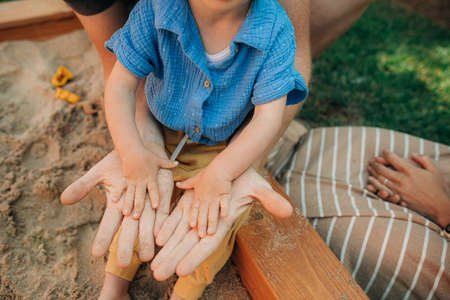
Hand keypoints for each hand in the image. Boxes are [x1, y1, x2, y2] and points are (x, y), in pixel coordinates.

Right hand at [60, 150, 173, 264]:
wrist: (139, 148)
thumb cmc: (118, 163)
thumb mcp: (100, 173)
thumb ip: (84, 186)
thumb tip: (63, 200)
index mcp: (118, 205)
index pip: (109, 225)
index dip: (103, 237)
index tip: (95, 254)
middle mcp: (132, 208)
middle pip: (128, 230)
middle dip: (125, 246)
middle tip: (123, 264)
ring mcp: (147, 203)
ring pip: (147, 225)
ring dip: (146, 239)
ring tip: (146, 257)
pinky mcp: (161, 194)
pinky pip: (162, 211)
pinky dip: (161, 221)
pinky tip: (160, 235)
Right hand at [120, 143, 176, 218]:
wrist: (132, 149)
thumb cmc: (147, 155)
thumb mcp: (158, 160)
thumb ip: (168, 164)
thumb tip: (177, 163)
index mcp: (150, 177)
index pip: (154, 189)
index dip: (155, 197)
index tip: (156, 206)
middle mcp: (141, 180)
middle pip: (140, 195)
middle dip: (139, 206)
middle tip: (137, 217)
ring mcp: (132, 180)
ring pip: (130, 194)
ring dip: (128, 204)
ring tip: (126, 213)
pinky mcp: (125, 178)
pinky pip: (121, 187)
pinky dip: (118, 193)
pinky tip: (114, 201)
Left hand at [151, 168, 292, 280]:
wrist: (236, 167)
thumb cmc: (249, 178)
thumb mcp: (259, 187)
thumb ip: (270, 200)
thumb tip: (288, 211)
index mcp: (223, 222)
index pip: (208, 244)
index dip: (195, 257)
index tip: (181, 271)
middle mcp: (208, 222)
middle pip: (189, 244)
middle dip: (173, 259)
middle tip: (157, 275)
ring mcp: (198, 212)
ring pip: (180, 234)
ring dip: (167, 249)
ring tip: (153, 266)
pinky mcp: (190, 202)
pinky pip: (176, 216)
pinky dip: (167, 227)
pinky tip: (156, 238)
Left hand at [176, 166, 231, 236]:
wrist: (220, 168)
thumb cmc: (208, 174)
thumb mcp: (195, 179)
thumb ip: (187, 184)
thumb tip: (177, 184)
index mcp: (199, 195)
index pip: (195, 208)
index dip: (193, 217)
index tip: (192, 225)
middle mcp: (206, 198)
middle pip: (203, 213)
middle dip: (202, 225)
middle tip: (201, 235)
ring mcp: (215, 197)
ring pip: (213, 211)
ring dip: (212, 222)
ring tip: (211, 233)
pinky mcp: (225, 194)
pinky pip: (224, 202)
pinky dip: (224, 209)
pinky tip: (224, 217)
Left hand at [367, 150, 449, 227]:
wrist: (440, 207)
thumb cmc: (438, 188)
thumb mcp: (434, 170)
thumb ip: (424, 159)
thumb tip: (412, 154)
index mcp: (410, 171)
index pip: (393, 158)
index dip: (386, 153)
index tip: (384, 151)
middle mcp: (402, 180)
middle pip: (382, 169)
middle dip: (375, 163)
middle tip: (372, 160)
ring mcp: (398, 190)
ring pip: (380, 179)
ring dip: (373, 172)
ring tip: (369, 167)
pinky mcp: (397, 199)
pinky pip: (382, 190)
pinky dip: (375, 184)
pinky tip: (371, 181)